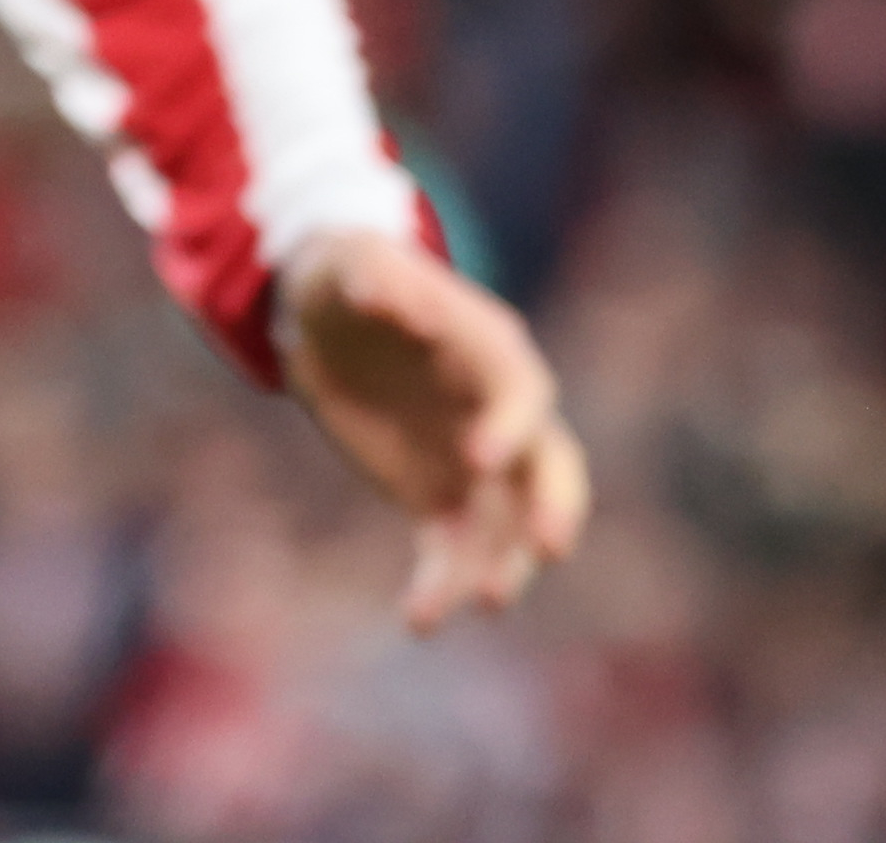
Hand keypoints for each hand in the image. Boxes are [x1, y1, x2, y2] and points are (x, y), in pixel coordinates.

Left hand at [276, 226, 590, 627]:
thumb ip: (372, 277)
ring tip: (484, 604)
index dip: (510, 425)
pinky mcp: (438, 497)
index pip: (522, 391)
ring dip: (506, 564)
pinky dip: (445, 584)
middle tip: (549, 547)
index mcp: (488, 349)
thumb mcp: (348, 266)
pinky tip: (420, 619)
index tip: (479, 459)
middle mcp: (496, 411)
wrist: (330, 316)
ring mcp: (473, 461)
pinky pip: (454, 549)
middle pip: (550, 464)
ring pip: (510, 522)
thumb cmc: (349, 277)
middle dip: (555, 505)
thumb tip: (392, 296)